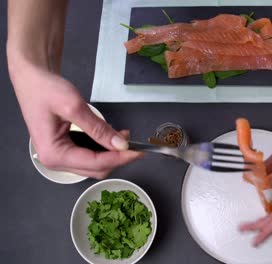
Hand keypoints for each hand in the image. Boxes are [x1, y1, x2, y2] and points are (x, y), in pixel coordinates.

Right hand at [9, 62, 142, 178]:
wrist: (32, 80)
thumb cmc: (46, 90)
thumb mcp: (74, 107)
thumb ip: (98, 128)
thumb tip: (120, 145)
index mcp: (54, 154)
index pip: (95, 164)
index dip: (119, 158)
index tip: (138, 151)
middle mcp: (56, 161)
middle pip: (96, 168)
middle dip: (117, 157)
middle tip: (134, 142)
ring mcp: (60, 156)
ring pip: (95, 164)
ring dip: (112, 153)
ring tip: (123, 135)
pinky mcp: (66, 149)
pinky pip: (89, 155)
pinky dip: (104, 148)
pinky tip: (111, 135)